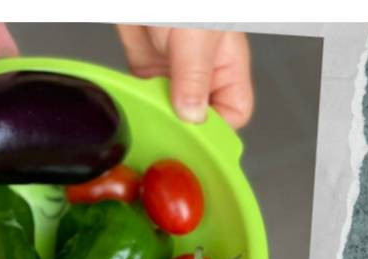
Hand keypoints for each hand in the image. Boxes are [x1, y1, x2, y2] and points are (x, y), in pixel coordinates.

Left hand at [116, 26, 252, 128]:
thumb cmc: (183, 0)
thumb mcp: (194, 37)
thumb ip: (195, 78)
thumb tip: (193, 116)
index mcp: (227, 65)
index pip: (233, 112)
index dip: (218, 130)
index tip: (198, 137)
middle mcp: (203, 71)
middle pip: (200, 115)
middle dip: (184, 125)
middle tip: (170, 129)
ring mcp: (174, 69)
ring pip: (171, 108)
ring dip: (158, 114)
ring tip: (151, 114)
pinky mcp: (147, 65)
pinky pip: (145, 94)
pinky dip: (138, 102)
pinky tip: (134, 103)